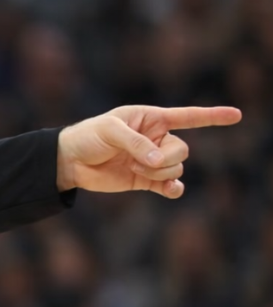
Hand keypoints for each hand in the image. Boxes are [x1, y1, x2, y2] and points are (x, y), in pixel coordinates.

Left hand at [56, 105, 241, 196]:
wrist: (70, 161)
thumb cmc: (89, 136)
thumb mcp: (110, 131)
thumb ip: (136, 144)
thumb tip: (159, 162)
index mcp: (152, 119)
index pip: (188, 116)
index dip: (212, 116)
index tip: (236, 115)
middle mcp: (157, 139)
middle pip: (183, 150)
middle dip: (167, 158)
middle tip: (142, 161)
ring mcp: (152, 161)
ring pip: (176, 168)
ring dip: (158, 172)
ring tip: (134, 169)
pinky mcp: (145, 180)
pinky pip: (170, 186)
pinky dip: (173, 189)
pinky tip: (171, 191)